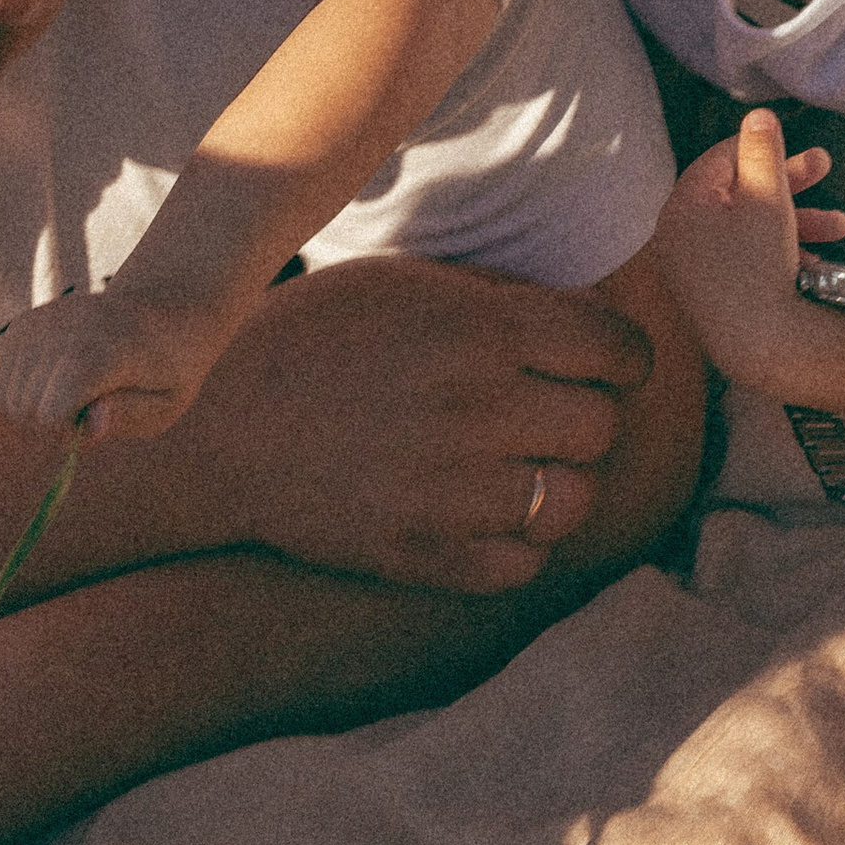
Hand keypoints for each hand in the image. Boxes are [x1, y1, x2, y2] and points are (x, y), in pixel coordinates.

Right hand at [0, 281, 235, 442]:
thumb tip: (89, 426)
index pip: (53, 410)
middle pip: (27, 411)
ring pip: (7, 402)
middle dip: (55, 427)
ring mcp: (40, 321)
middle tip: (93, 411)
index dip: (69, 432)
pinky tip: (55, 386)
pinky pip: (0, 386)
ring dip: (37, 414)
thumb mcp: (166, 402)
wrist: (160, 312)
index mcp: (110, 346)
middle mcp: (67, 326)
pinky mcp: (22, 325)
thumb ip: (126, 415)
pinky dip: (22, 396)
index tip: (100, 425)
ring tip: (76, 398)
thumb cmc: (167, 367)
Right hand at [192, 253, 662, 594]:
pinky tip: (488, 510)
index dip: (625, 356)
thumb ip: (502, 297)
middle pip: (603, 426)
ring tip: (520, 461)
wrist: (219, 426)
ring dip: (559, 480)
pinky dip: (520, 540)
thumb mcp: (410, 282)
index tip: (609, 362)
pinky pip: (525, 563)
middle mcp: (478, 409)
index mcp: (481, 330)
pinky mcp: (426, 556)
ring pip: (576, 499)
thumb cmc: (317, 336)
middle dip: (586, 412)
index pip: (617, 350)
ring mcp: (454, 491)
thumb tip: (590, 315)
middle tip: (551, 407)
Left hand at [655, 109, 844, 395]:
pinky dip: (779, 252)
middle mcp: (678, 236)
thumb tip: (758, 115)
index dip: (762, 146)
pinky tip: (816, 261)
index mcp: (682, 205)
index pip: (720, 158)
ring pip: (748, 228)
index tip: (797, 145)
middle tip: (826, 165)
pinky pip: (745, 261)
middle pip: (736, 192)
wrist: (758, 349)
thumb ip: (763, 151)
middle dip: (787, 181)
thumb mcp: (768, 197)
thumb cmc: (761, 265)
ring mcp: (692, 270)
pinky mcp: (710, 297)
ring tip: (841, 226)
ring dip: (795, 219)